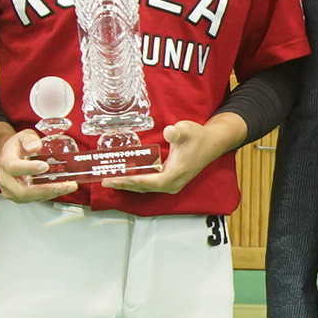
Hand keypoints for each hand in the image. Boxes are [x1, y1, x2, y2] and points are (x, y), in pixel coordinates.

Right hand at [0, 127, 77, 204]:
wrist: (7, 157)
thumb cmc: (17, 147)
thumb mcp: (22, 136)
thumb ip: (29, 139)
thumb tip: (36, 147)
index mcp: (5, 162)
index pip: (15, 167)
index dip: (29, 168)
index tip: (45, 166)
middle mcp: (5, 180)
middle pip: (24, 191)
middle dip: (46, 190)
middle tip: (65, 184)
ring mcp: (11, 191)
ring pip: (30, 198)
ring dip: (51, 194)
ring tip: (68, 187)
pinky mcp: (19, 197)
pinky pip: (34, 199)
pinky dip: (49, 195)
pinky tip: (62, 188)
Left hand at [112, 117, 238, 194]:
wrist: (212, 142)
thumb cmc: (198, 136)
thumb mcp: (187, 130)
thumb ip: (178, 132)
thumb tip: (168, 132)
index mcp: (174, 175)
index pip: (147, 182)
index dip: (130, 181)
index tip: (115, 178)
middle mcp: (172, 184)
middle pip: (143, 188)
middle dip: (124, 184)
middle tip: (105, 181)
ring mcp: (171, 184)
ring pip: (145, 188)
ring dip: (128, 184)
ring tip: (111, 180)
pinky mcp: (170, 180)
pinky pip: (150, 184)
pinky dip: (136, 181)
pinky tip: (126, 175)